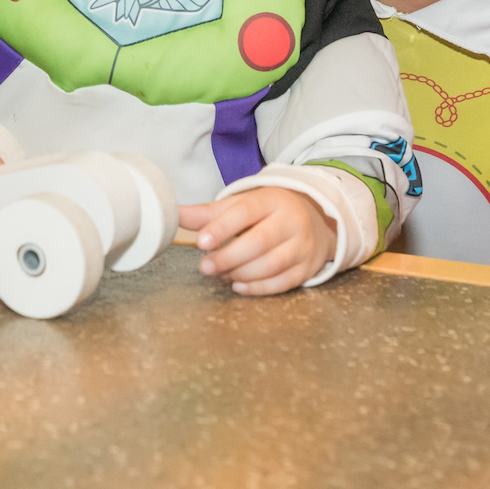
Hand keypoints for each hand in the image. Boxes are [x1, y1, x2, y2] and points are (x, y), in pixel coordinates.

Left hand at [177, 187, 337, 295]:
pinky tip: (238, 286)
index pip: (246, 212)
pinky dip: (258, 288)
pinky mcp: (306, 268)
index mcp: (272, 200)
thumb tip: (174, 214)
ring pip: (272, 264)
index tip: (201, 241)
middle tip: (205, 266)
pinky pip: (282, 282)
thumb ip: (209, 213)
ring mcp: (301, 246)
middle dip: (229, 257)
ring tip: (220, 275)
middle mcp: (291, 222)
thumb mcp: (241, 206)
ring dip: (241, 273)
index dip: (222, 228)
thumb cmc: (268, 213)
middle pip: (260, 241)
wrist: (314, 220)